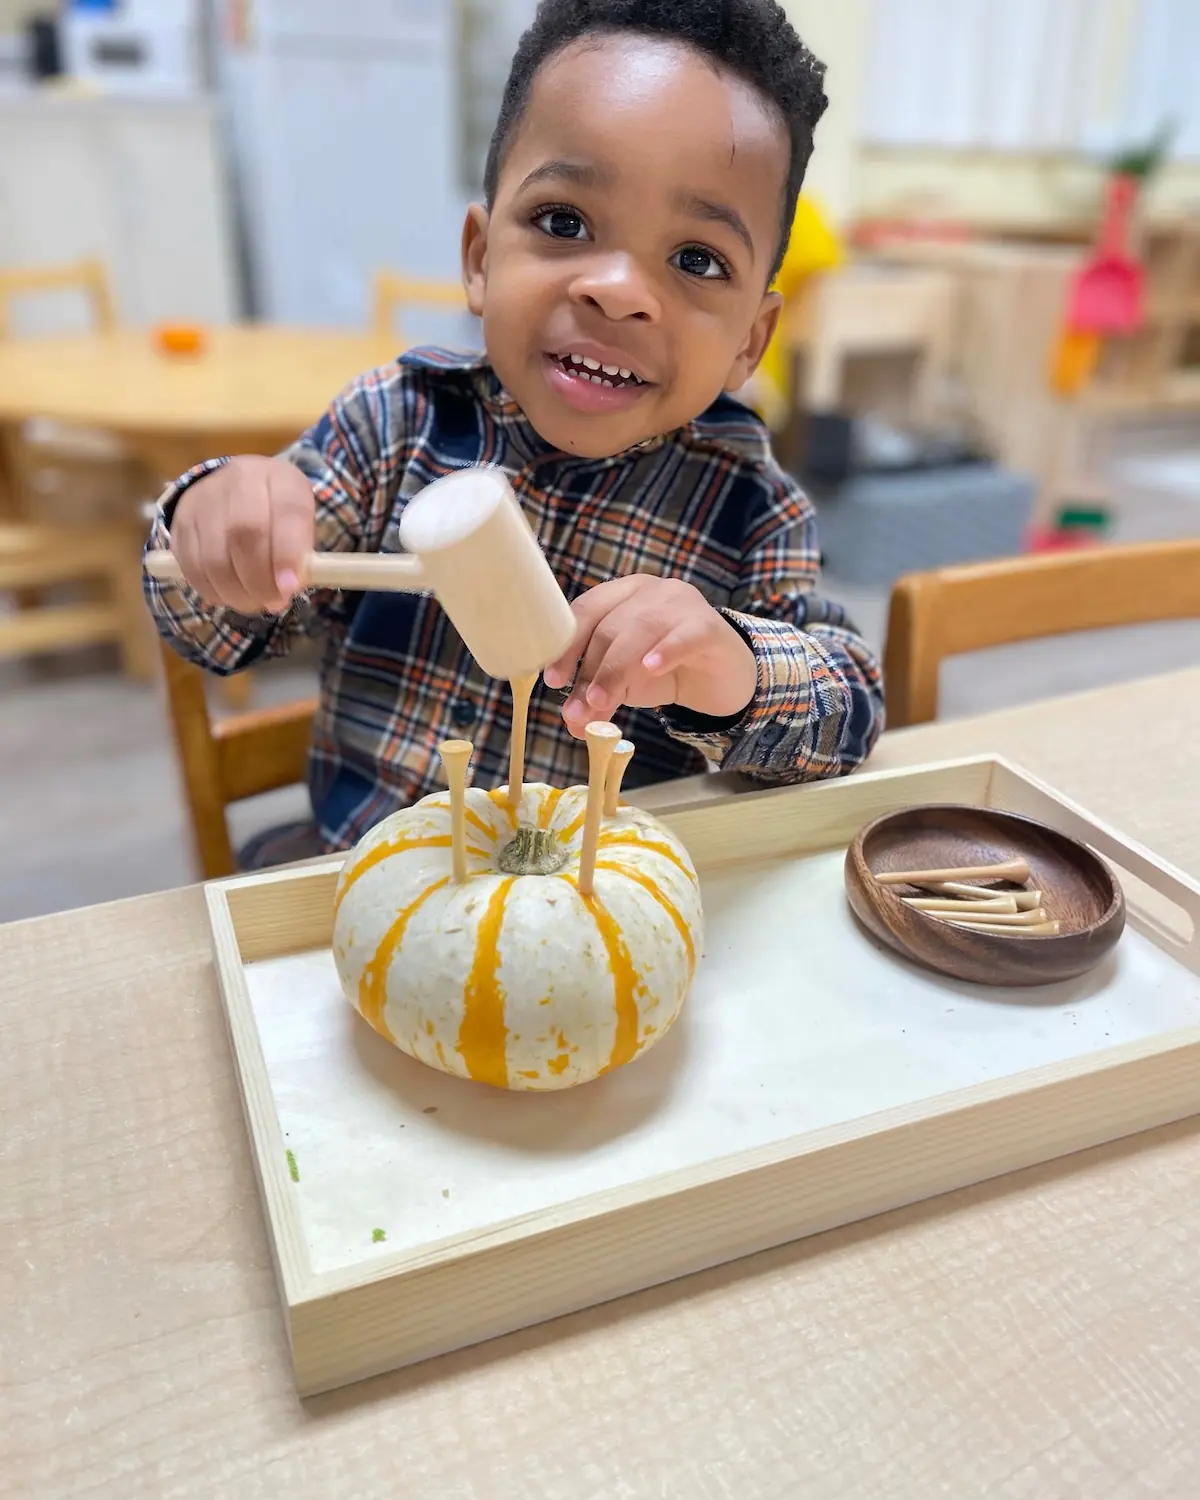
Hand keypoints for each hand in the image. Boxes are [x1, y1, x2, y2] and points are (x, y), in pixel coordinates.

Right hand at [167, 456, 315, 613]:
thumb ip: (300, 551)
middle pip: (244, 536)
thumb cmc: (275, 511)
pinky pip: (193, 569)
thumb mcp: (300, 521)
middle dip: (261, 581)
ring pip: (214, 559)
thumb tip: (288, 587)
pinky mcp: (179, 525)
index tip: (290, 588)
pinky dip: (214, 591)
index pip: (286, 512)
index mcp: (278, 477)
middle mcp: (237, 481)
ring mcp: (202, 501)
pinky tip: (230, 595)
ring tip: (254, 602)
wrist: (232, 488)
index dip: (287, 554)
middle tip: (274, 602)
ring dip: (237, 593)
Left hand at [542, 575, 757, 737]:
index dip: (567, 646)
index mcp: (622, 594)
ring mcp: (682, 603)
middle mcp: (650, 591)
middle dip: (590, 671)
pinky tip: (650, 668)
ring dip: (615, 669)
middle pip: (610, 627)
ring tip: (601, 701)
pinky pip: (685, 635)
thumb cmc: (667, 671)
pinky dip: (665, 650)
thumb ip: (600, 698)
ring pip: (640, 630)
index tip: (553, 680)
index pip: (586, 611)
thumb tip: (573, 722)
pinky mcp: (710, 626)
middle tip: (579, 709)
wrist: (720, 678)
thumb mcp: (626, 686)